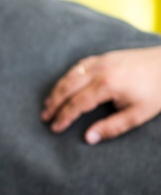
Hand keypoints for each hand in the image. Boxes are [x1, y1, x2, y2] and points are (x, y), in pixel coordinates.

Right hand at [41, 46, 160, 143]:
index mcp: (107, 85)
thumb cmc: (157, 90)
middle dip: (54, 103)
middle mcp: (100, 70)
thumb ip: (112, 127)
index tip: (55, 128)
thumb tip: (88, 138)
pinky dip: (67, 77)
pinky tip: (64, 86)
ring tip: (49, 104)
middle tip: (45, 117)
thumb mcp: (138, 114)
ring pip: (70, 75)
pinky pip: (79, 66)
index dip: (64, 117)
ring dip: (57, 90)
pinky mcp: (105, 56)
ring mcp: (101, 61)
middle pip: (68, 88)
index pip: (77, 103)